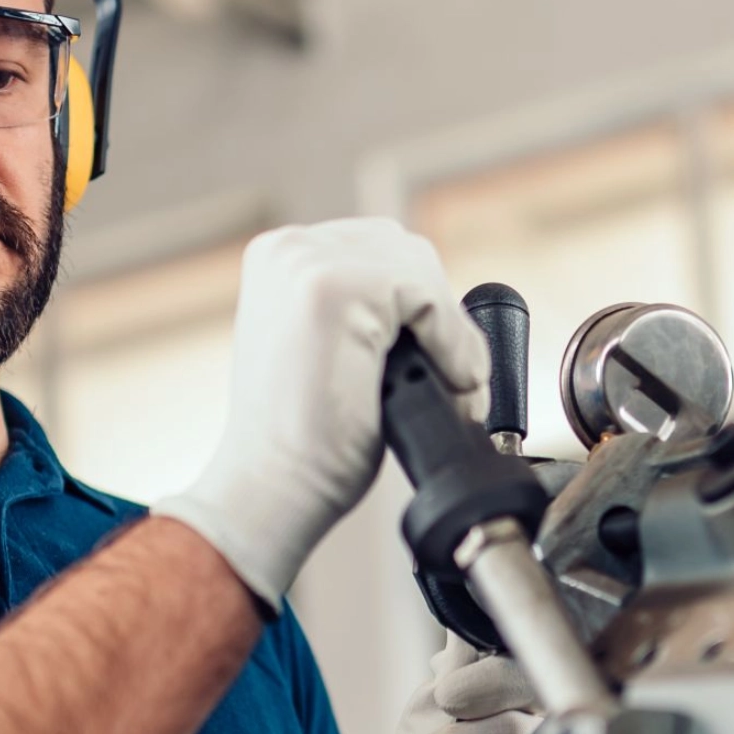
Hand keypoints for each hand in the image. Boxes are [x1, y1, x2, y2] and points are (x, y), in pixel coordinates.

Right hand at [152, 219, 488, 608]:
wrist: (275, 485)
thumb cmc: (303, 437)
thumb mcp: (331, 349)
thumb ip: (365, 312)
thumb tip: (438, 309)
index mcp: (282, 258)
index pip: (382, 251)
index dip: (422, 308)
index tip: (441, 360)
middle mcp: (288, 248)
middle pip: (406, 252)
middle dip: (440, 318)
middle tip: (458, 380)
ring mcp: (306, 262)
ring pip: (421, 272)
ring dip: (451, 333)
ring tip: (456, 388)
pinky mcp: (334, 287)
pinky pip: (428, 298)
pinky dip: (452, 342)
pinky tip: (450, 382)